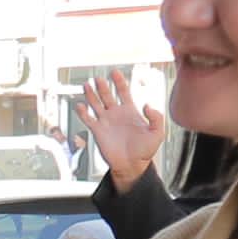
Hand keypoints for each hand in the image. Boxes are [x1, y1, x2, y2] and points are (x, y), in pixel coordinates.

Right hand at [74, 72, 163, 192]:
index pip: (123, 92)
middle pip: (107, 95)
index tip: (115, 72)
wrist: (132, 166)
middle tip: (98, 78)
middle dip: (102, 86)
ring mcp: (106, 122)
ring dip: (91, 94)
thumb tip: (147, 104)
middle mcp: (116, 114)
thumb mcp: (157, 133)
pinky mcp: (98, 131)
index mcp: (130, 112)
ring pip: (96, 104)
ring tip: (86, 85)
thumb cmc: (145, 151)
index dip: (119, 81)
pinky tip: (80, 105)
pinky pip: (88, 119)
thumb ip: (156, 117)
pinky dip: (82, 112)